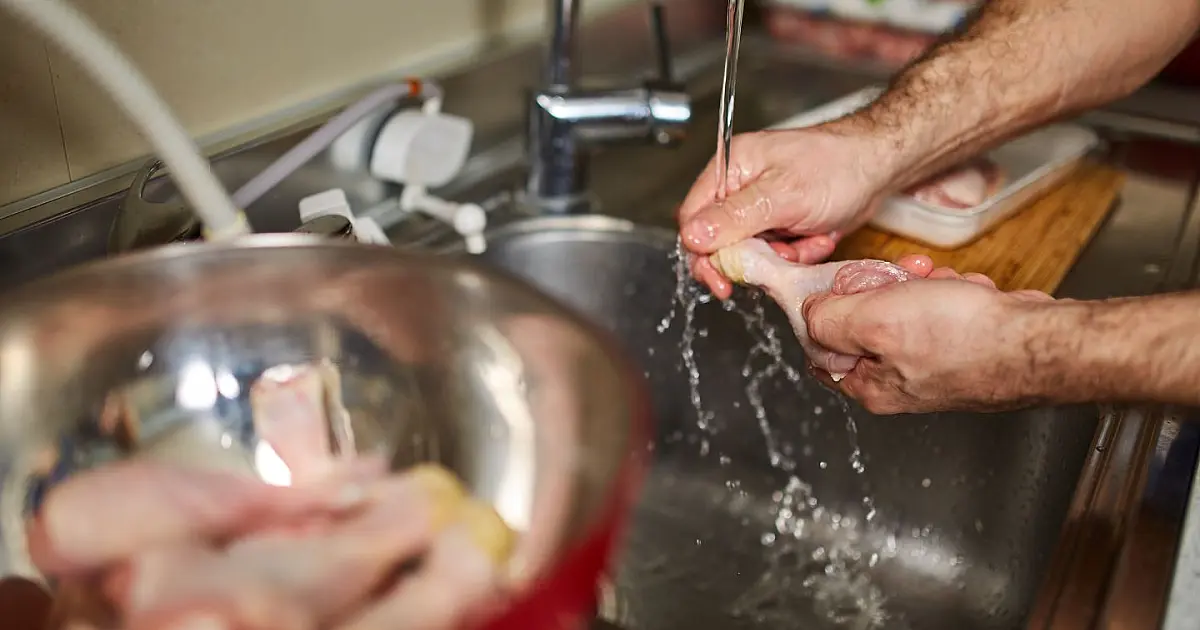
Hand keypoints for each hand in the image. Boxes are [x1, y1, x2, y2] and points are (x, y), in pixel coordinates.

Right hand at [677, 125, 895, 298]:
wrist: (881, 167)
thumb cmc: (837, 166)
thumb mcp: (783, 194)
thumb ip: (734, 216)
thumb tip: (692, 236)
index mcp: (730, 168)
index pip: (693, 217)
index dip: (701, 251)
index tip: (719, 278)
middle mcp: (739, 186)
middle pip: (717, 239)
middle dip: (749, 257)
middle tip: (772, 266)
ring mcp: (760, 206)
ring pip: (749, 252)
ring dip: (779, 257)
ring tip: (808, 241)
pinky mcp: (781, 222)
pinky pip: (774, 253)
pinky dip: (797, 254)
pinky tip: (818, 237)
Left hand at [802, 274, 1053, 413]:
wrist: (1037, 341)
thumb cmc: (965, 338)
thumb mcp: (875, 320)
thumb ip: (830, 319)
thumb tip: (807, 313)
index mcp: (869, 385)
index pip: (820, 351)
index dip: (826, 311)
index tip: (841, 288)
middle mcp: (897, 381)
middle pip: (863, 322)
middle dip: (883, 289)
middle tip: (901, 280)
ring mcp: (931, 364)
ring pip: (904, 308)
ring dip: (922, 286)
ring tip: (943, 287)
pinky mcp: (961, 345)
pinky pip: (941, 308)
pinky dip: (953, 293)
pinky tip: (968, 294)